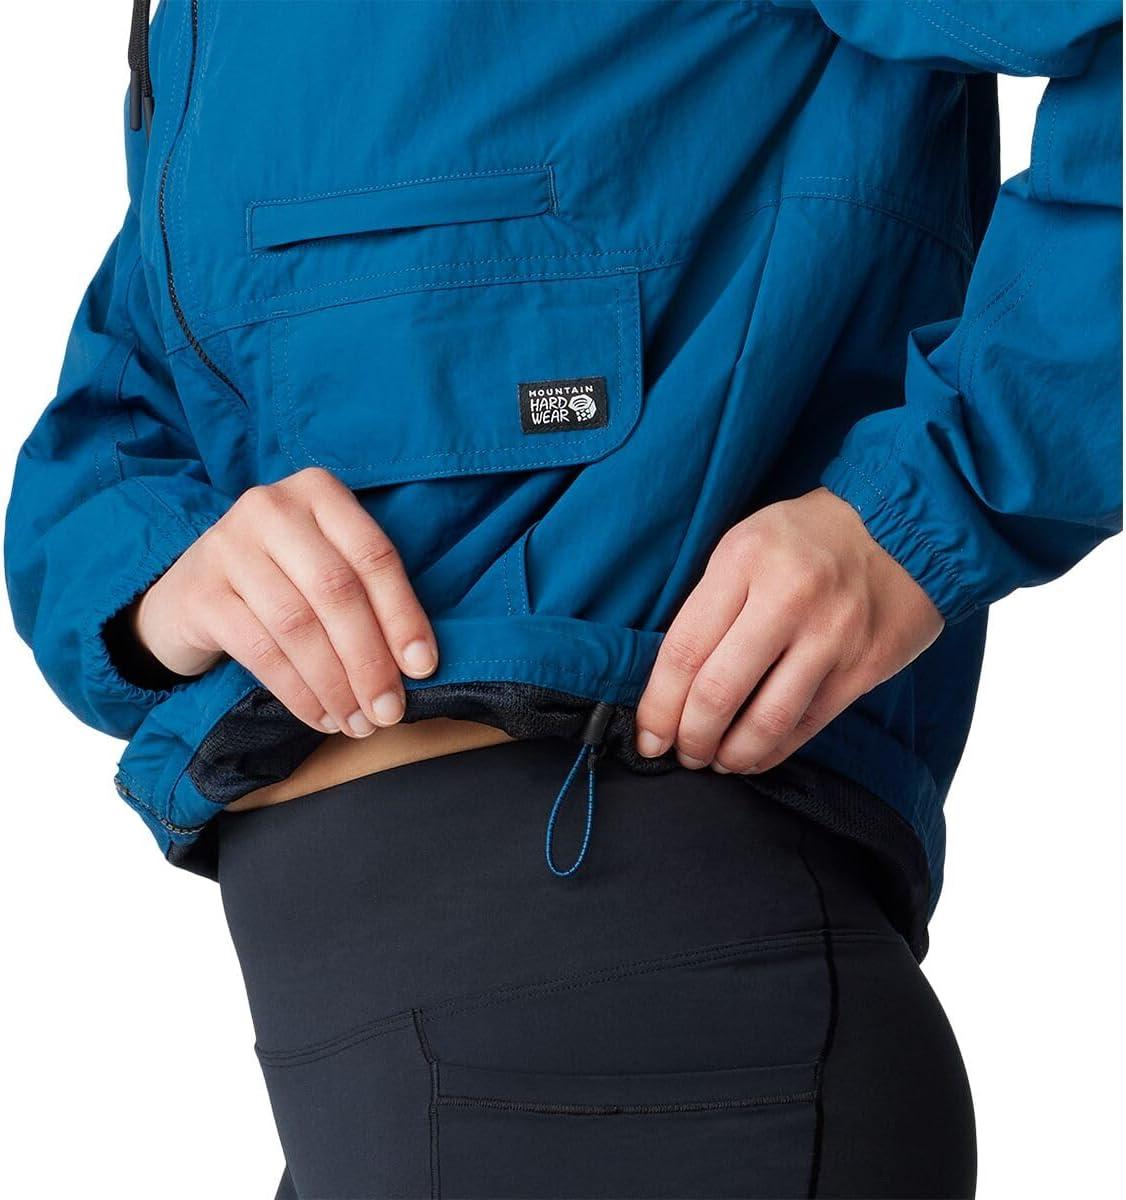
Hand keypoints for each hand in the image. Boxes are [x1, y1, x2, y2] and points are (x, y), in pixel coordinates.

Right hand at [131, 467, 436, 737]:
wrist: (186, 595)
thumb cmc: (279, 582)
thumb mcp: (324, 565)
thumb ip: (367, 593)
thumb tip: (417, 663)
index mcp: (318, 491)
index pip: (373, 555)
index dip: (403, 616)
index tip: (423, 668)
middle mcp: (271, 507)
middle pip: (337, 591)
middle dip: (369, 660)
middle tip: (388, 711)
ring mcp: (228, 546)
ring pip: (299, 625)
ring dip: (335, 685)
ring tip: (357, 722)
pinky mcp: (200, 593)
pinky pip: (261, 652)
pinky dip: (298, 692)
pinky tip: (319, 716)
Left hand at [635, 487, 943, 773]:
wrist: (904, 525)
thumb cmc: (808, 537)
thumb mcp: (747, 544)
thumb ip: (711, 602)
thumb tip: (672, 679)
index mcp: (744, 560)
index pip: (684, 649)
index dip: (658, 704)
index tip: (647, 734)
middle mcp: (787, 598)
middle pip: (718, 691)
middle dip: (689, 737)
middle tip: (679, 753)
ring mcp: (831, 636)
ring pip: (765, 720)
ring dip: (730, 754)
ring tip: (714, 760)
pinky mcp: (864, 667)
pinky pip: (807, 725)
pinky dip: (772, 750)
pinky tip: (753, 756)